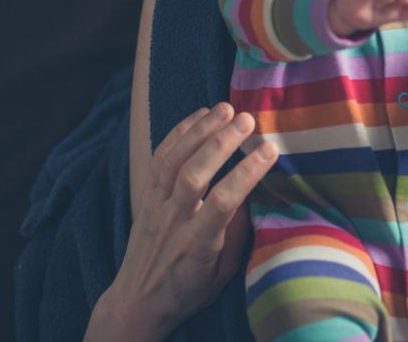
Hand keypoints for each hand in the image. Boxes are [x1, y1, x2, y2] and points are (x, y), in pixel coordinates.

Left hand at [87, 105, 277, 341]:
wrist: (138, 299)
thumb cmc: (188, 289)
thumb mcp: (222, 275)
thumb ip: (237, 237)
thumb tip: (252, 196)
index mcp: (198, 242)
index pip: (224, 201)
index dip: (247, 173)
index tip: (270, 150)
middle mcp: (174, 219)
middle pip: (194, 173)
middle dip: (221, 142)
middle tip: (247, 119)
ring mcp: (156, 204)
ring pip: (173, 160)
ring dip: (200, 129)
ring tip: (226, 108)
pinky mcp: (146, 194)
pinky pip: (159, 158)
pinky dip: (178, 132)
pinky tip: (199, 115)